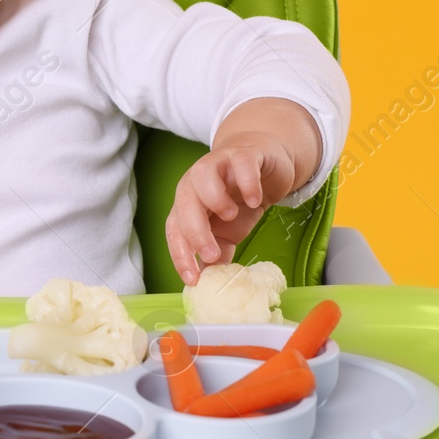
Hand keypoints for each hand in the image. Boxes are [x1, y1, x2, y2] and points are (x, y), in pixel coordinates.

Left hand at [165, 128, 300, 286]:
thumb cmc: (239, 199)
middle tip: (211, 254)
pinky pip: (241, 164)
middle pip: (184, 205)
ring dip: (214, 199)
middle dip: (195, 232)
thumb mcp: (228, 232)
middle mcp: (195, 183)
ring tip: (232, 215)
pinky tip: (255, 199)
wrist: (264, 163)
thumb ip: (218, 254)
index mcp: (187, 205)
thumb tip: (210, 283)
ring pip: (203, 176)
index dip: (180, 255)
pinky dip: (247, 182)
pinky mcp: (244, 155)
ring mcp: (218, 165)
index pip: (175, 230)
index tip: (192, 279)